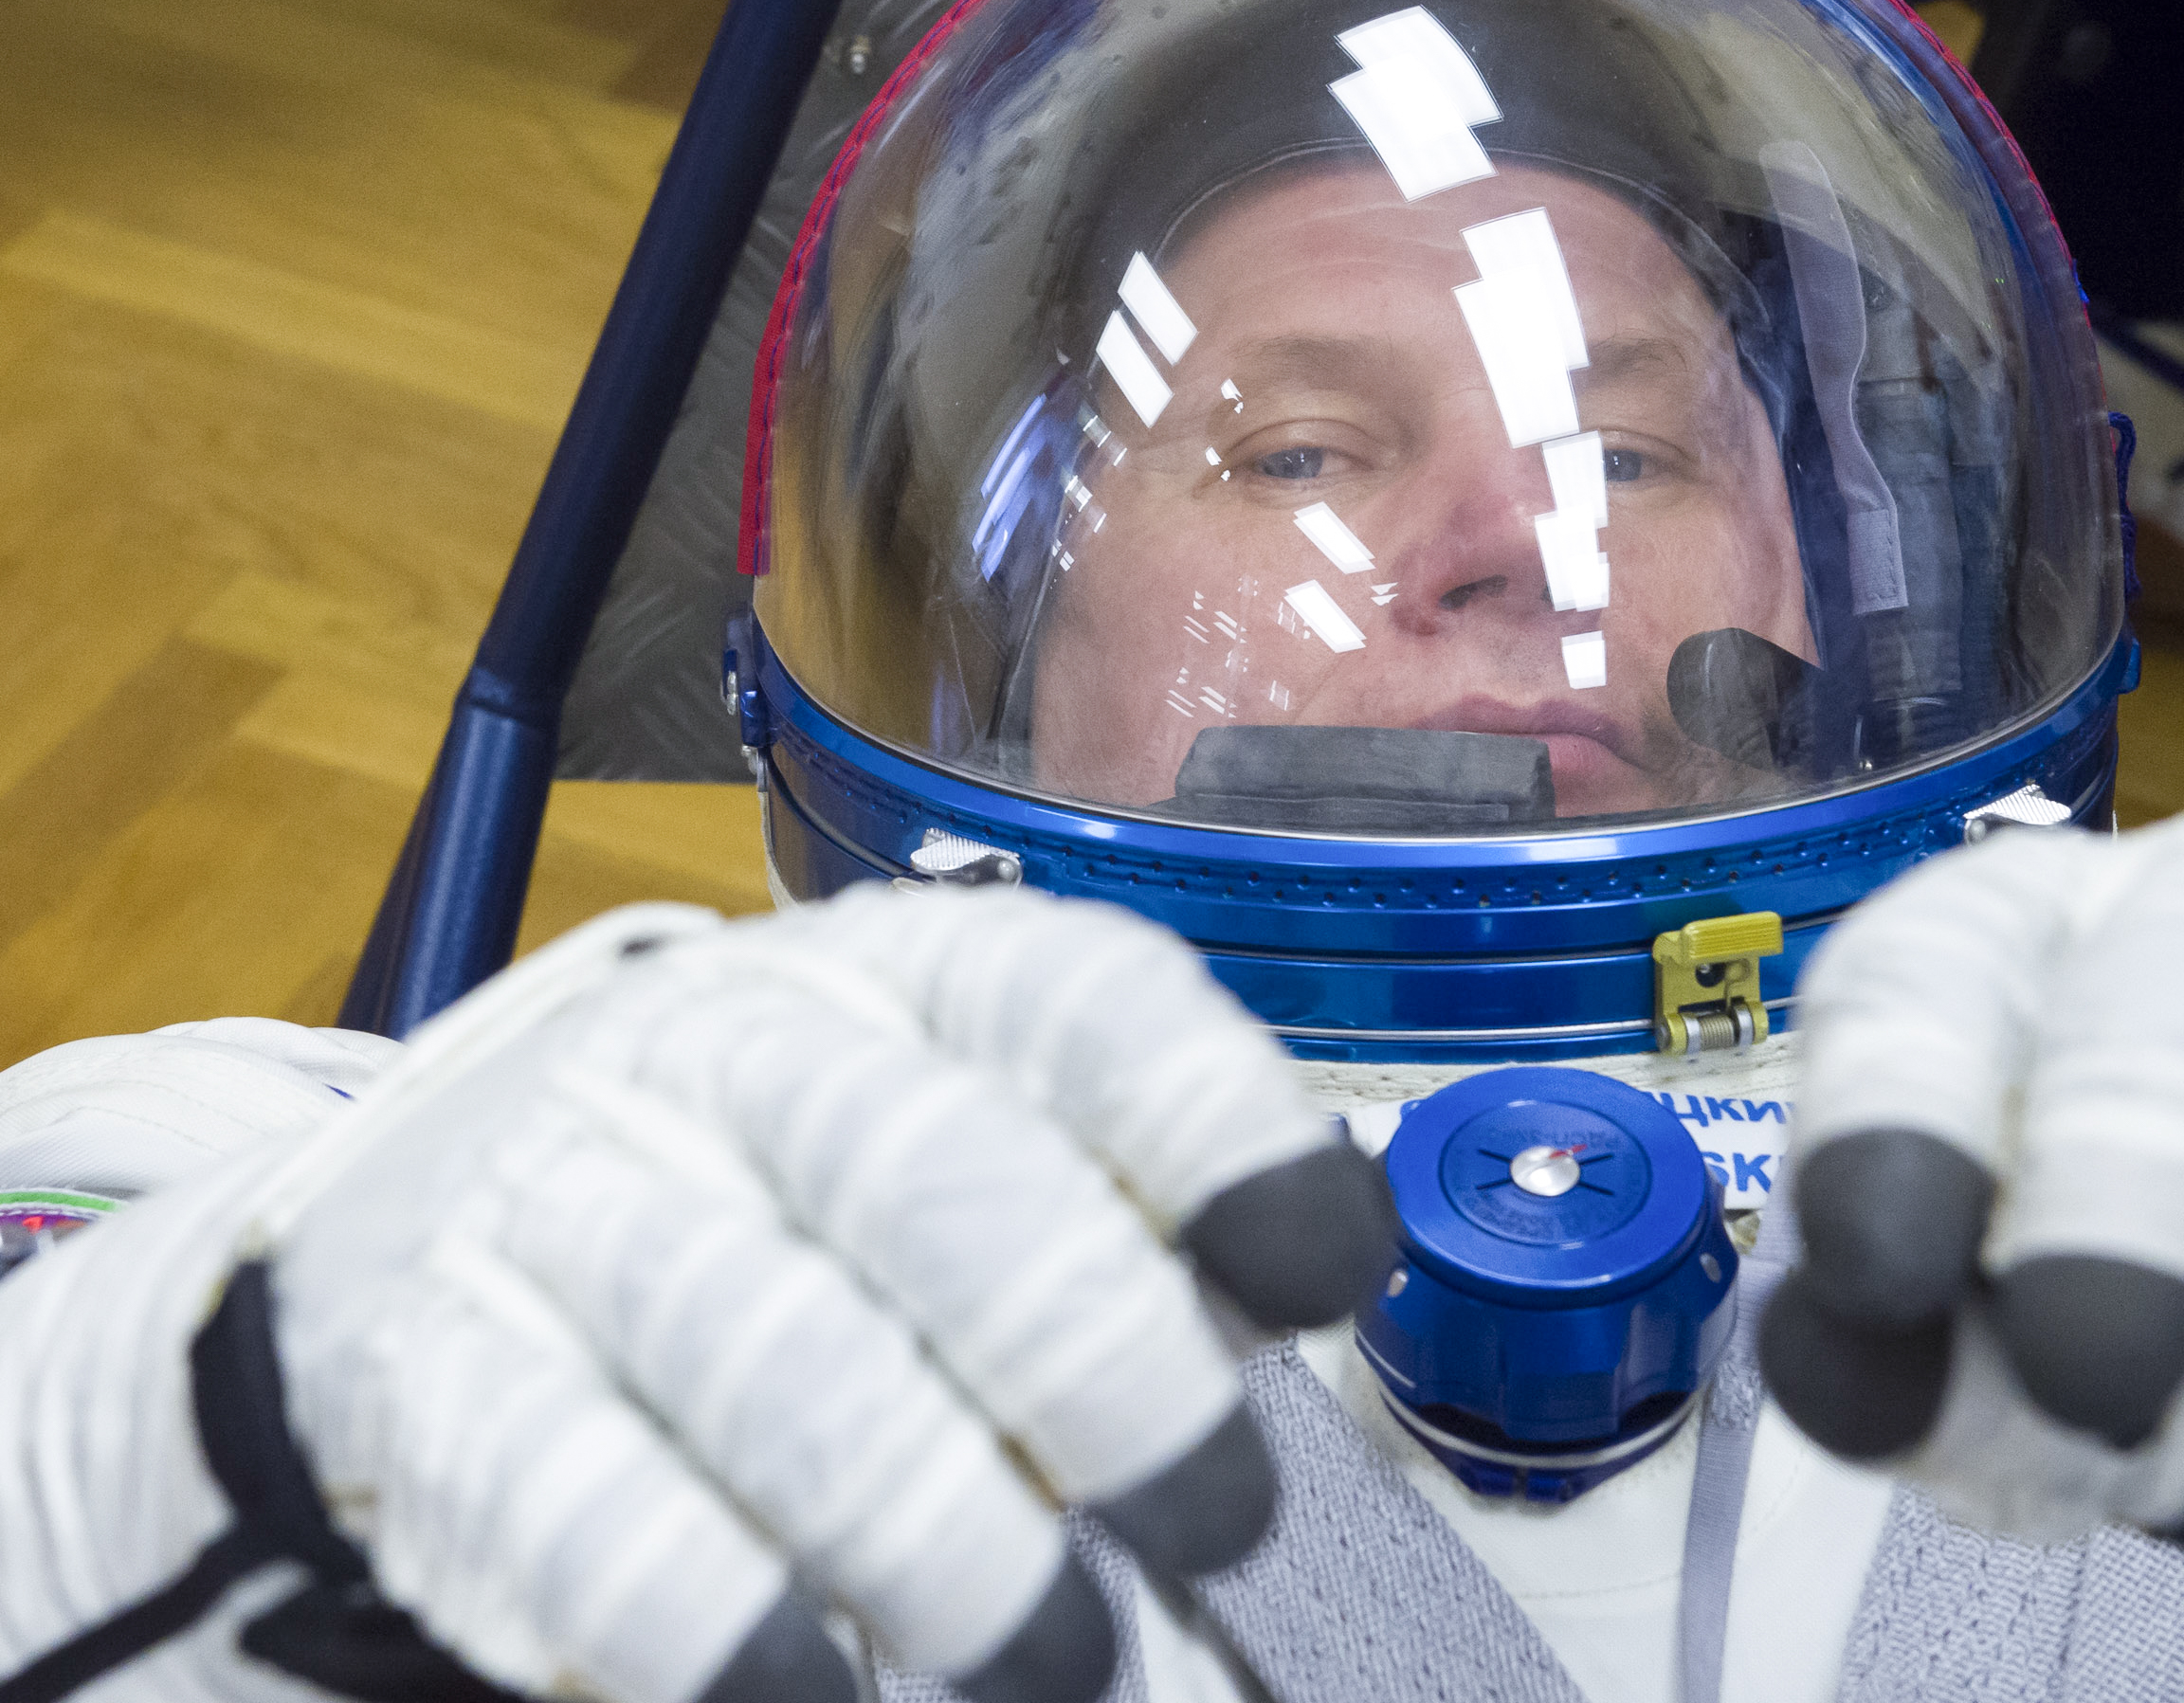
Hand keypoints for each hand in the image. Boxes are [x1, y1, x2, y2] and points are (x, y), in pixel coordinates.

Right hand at [7, 886, 1392, 1702]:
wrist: (436, 1220)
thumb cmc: (781, 1202)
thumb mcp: (953, 1146)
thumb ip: (1115, 1213)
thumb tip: (1312, 1303)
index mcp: (895, 980)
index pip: (1071, 999)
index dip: (1210, 1126)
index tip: (1321, 1267)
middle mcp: (725, 1056)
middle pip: (925, 1172)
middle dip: (1095, 1356)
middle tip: (1216, 1514)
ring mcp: (567, 1200)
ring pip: (766, 1350)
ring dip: (932, 1523)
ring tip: (1053, 1649)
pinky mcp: (434, 1370)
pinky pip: (568, 1496)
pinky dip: (709, 1611)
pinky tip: (807, 1687)